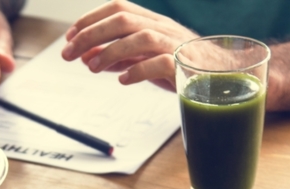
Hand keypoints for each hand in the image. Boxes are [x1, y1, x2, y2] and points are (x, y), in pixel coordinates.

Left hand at [61, 0, 197, 90]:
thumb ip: (117, 57)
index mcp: (152, 21)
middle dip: (90, 35)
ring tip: (92, 68)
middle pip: (123, 20)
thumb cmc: (179, 67)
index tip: (69, 37)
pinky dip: (138, 70)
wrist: (220, 78)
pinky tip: (123, 79)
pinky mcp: (184, 66)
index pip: (118, 8)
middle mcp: (162, 28)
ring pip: (140, 37)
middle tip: (69, 54)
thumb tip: (86, 58)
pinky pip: (160, 62)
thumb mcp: (142, 60)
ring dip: (110, 52)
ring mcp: (175, 45)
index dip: (90, 19)